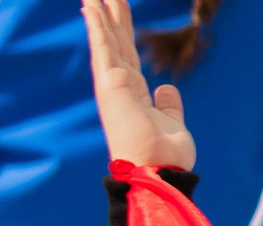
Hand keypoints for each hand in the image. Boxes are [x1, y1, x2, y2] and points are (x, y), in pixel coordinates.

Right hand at [82, 0, 192, 171]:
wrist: (157, 173)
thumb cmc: (165, 158)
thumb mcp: (172, 124)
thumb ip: (169, 105)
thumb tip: (165, 88)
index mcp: (133, 97)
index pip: (127, 57)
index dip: (123, 33)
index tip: (117, 13)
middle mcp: (120, 89)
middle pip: (116, 43)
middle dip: (111, 16)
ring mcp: (112, 86)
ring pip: (107, 41)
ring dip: (100, 14)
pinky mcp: (110, 85)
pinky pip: (103, 48)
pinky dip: (96, 27)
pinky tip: (90, 6)